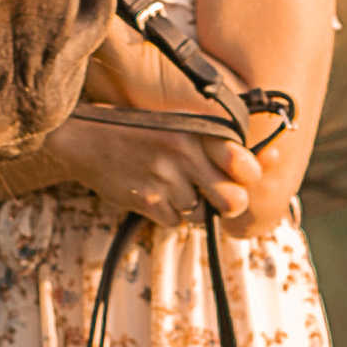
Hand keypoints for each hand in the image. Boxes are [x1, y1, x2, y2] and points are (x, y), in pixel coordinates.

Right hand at [52, 108, 258, 231]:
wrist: (85, 139)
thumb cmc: (140, 131)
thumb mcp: (179, 124)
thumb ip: (215, 144)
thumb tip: (262, 165)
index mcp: (198, 130)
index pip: (246, 165)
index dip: (249, 176)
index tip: (239, 176)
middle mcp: (185, 153)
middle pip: (233, 200)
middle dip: (227, 204)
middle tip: (214, 195)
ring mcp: (165, 178)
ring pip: (201, 214)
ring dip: (192, 207)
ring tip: (172, 186)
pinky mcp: (146, 200)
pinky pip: (174, 222)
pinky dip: (167, 214)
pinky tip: (153, 193)